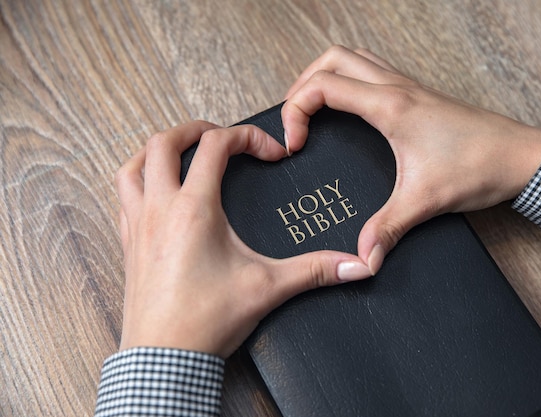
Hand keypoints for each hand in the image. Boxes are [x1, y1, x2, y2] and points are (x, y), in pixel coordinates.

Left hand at [115, 121, 370, 357]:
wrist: (162, 359)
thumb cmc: (205, 321)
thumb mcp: (267, 288)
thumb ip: (314, 270)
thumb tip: (356, 265)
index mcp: (194, 209)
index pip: (216, 145)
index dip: (247, 137)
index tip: (269, 154)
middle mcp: (160, 209)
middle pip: (165, 142)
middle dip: (196, 130)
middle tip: (221, 136)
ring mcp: (138, 225)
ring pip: (133, 165)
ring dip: (157, 149)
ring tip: (182, 151)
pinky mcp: (128, 244)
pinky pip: (123, 195)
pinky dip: (139, 179)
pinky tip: (157, 193)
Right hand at [282, 46, 540, 273]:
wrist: (524, 157)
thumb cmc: (481, 165)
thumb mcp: (426, 201)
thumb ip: (388, 228)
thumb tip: (363, 257)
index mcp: (390, 105)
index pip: (324, 86)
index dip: (296, 110)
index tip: (294, 142)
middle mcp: (397, 87)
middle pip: (332, 58)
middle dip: (303, 83)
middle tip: (294, 117)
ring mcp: (409, 87)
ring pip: (354, 58)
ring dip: (327, 75)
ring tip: (313, 108)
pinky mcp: (419, 96)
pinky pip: (374, 70)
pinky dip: (351, 80)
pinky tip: (352, 110)